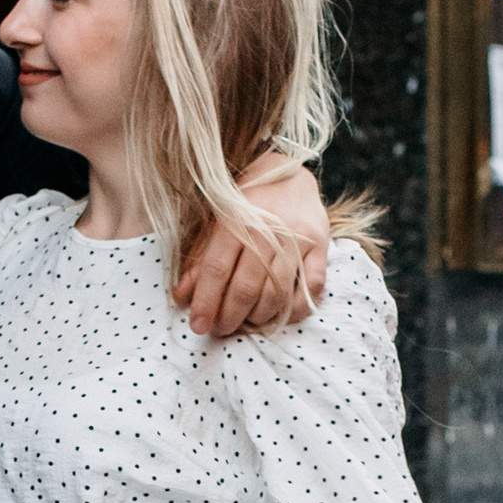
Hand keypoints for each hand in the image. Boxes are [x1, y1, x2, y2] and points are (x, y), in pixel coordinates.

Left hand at [174, 162, 330, 337]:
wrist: (289, 174)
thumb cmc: (246, 203)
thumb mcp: (217, 223)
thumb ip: (201, 259)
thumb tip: (181, 296)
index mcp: (236, 219)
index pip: (217, 269)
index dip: (206, 302)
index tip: (199, 325)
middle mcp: (268, 229)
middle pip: (246, 287)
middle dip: (230, 316)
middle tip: (221, 329)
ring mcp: (298, 238)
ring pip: (277, 292)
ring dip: (258, 316)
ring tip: (247, 320)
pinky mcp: (321, 245)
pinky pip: (310, 288)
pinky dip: (294, 309)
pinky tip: (279, 314)